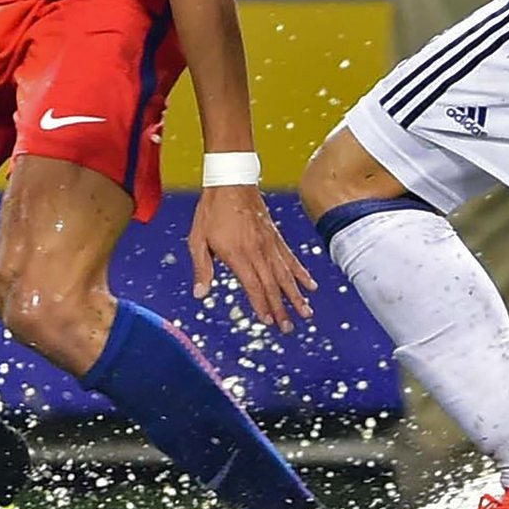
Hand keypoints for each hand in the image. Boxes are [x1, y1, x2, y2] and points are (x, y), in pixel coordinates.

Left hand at [187, 185, 317, 332]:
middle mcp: (257, 251)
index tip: (268, 322)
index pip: (253, 286)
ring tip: (307, 313)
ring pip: (286, 274)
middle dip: (282, 309)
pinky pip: (291, 258)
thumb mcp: (197, 239)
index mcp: (237, 255)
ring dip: (296, 295)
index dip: (261, 305)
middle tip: (289, 328)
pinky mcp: (275, 236)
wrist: (231, 180)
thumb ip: (201, 268)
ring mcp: (269, 244)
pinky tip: (310, 285)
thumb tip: (200, 295)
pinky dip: (301, 273)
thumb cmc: (211, 211)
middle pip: (272, 285)